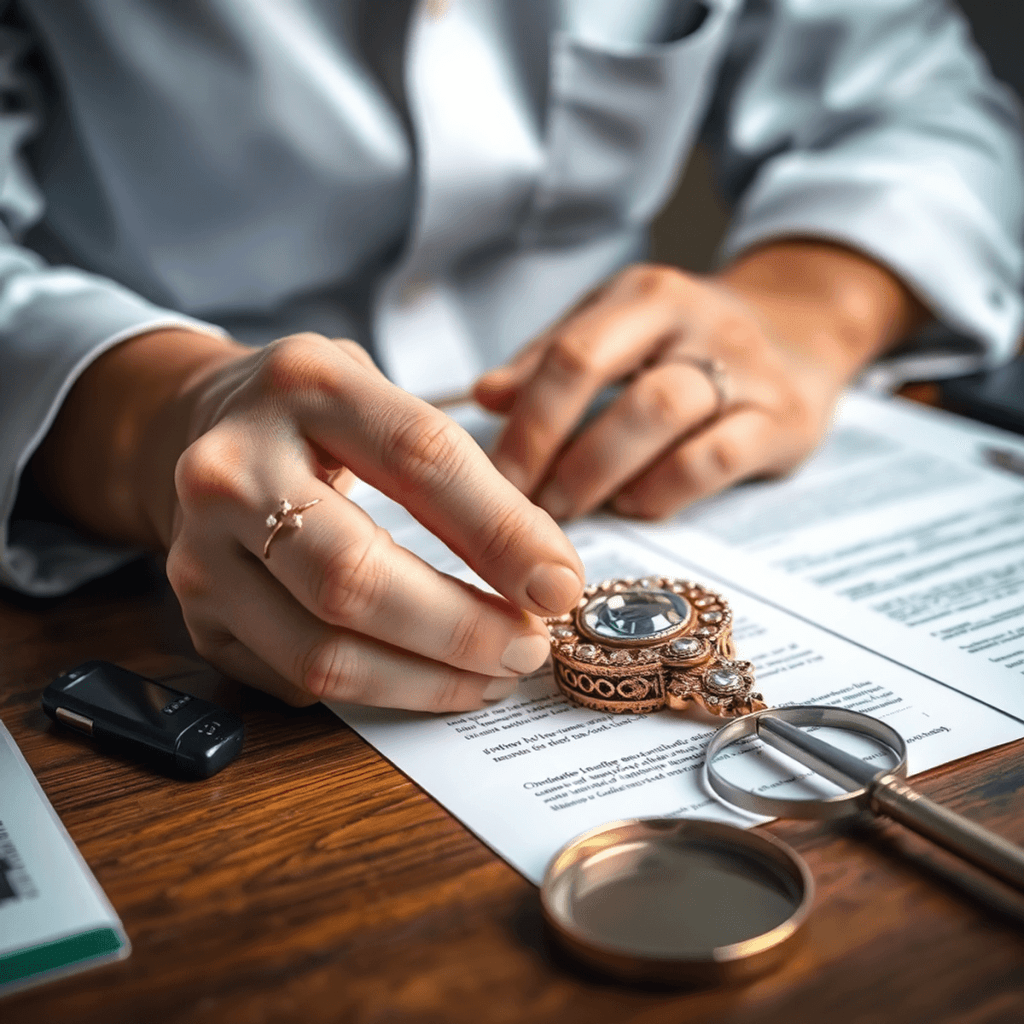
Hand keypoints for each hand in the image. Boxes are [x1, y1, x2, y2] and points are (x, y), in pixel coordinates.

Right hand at [34, 331, 584, 710]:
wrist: (192, 431)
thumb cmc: (313, 419)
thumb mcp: (384, 403)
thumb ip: (465, 478)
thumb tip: (548, 578)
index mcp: (302, 386)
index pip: (420, 459)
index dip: (501, 533)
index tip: (560, 586)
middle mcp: (231, 469)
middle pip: (355, 577)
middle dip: (462, 631)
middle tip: (528, 646)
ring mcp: (200, 552)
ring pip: (321, 653)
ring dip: (427, 681)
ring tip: (491, 674)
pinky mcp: (198, 616)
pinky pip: (297, 681)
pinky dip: (377, 692)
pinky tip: (423, 677)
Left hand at [475, 242, 925, 519]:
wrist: (804, 331)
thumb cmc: (688, 342)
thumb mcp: (621, 329)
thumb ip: (552, 359)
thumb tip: (485, 396)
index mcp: (644, 295)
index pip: (570, 353)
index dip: (526, 422)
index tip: (493, 476)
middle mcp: (694, 320)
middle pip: (607, 377)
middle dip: (552, 449)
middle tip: (526, 505)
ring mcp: (744, 368)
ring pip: (660, 412)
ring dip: (600, 472)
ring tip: (570, 509)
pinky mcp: (783, 419)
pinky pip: (714, 459)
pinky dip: (663, 491)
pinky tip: (634, 506)